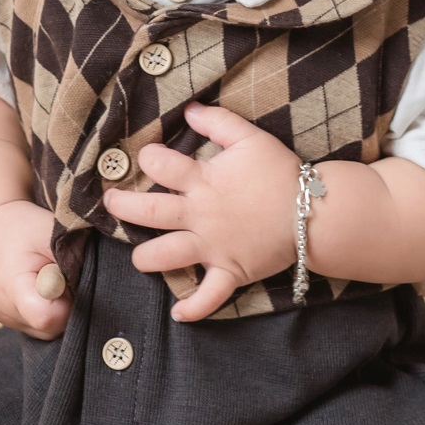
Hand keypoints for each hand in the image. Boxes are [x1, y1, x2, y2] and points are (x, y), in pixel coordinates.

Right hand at [0, 200, 69, 338]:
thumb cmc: (21, 227)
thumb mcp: (50, 232)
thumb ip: (72, 259)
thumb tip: (95, 284)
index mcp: (13, 289)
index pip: (47, 318)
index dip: (67, 304)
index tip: (65, 279)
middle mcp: (7, 312)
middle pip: (52, 328)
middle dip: (67, 306)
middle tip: (61, 275)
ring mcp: (7, 319)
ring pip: (48, 330)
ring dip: (58, 309)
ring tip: (51, 278)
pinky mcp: (10, 320)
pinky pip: (38, 325)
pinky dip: (48, 309)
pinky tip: (44, 286)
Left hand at [105, 102, 299, 322]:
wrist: (315, 211)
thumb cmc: (281, 172)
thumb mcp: (250, 138)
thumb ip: (217, 122)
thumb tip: (188, 109)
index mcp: (204, 181)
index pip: (160, 165)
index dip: (148, 157)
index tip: (146, 155)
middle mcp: (201, 215)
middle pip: (150, 211)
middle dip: (123, 207)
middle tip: (109, 203)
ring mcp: (214, 246)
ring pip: (167, 256)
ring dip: (146, 259)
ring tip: (138, 258)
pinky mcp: (231, 271)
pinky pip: (210, 296)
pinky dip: (194, 308)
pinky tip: (178, 315)